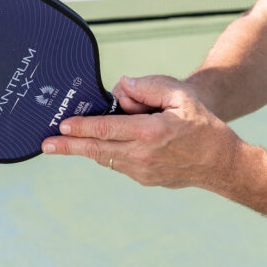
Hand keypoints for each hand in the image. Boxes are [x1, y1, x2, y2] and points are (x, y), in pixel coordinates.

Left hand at [42, 75, 242, 189]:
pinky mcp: (144, 179)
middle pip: (96, 150)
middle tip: (45, 145)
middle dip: (68, 147)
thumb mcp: (180, 96)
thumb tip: (121, 87)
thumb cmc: (202, 124)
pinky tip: (105, 142)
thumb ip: (149, 87)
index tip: (62, 126)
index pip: (107, 129)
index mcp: (149, 133)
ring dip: (88, 147)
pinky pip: (118, 163)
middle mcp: (142, 156)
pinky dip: (108, 152)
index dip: (82, 127)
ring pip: (106, 157)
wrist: (220, 163)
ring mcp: (142, 171)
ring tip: (70, 138)